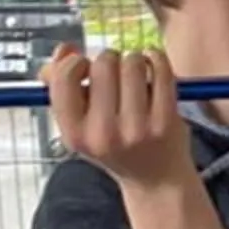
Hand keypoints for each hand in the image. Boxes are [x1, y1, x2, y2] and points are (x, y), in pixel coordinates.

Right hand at [46, 45, 197, 193]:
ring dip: (134, 59)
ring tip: (136, 74)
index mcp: (74, 134)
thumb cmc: (114, 144)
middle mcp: (103, 134)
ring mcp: (137, 129)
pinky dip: (157, 58)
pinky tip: (154, 66)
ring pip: (132, 62)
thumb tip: (65, 47)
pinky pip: (161, 69)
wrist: (156, 180)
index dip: (76, 63)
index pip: (65, 77)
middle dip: (110, 59)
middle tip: (117, 74)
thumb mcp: (80, 124)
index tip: (86, 68)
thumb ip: (62, 85)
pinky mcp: (166, 122)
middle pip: (103, 63)